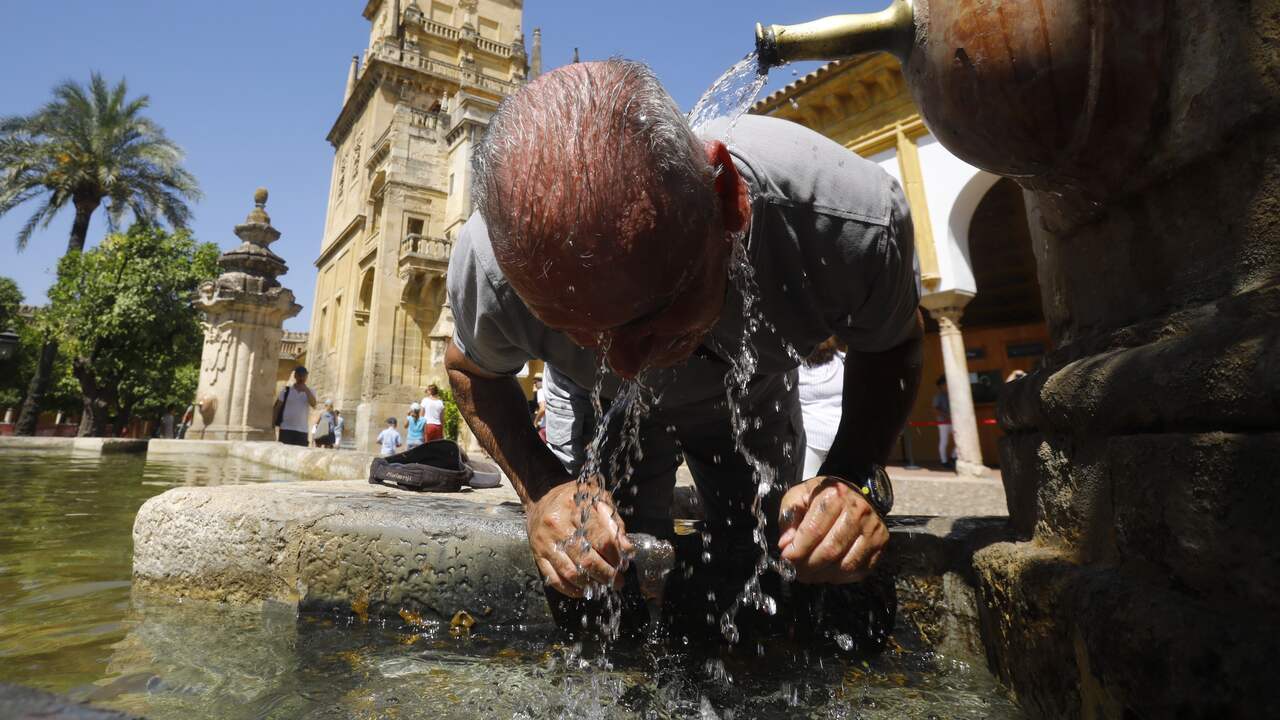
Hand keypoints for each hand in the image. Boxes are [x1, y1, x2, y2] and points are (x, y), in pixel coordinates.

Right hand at [526, 478, 632, 597]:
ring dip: (590, 584)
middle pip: (587, 559)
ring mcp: (546, 542)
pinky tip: (582, 590)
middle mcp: (558, 526)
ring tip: (602, 586)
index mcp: (576, 509)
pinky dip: (569, 589)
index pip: (601, 539)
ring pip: (570, 572)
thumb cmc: (574, 498)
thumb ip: (613, 522)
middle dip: (606, 575)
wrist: (541, 496)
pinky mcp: (537, 554)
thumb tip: (626, 549)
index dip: (616, 556)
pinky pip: (553, 578)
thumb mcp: (598, 498)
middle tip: (618, 582)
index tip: (623, 563)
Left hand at [777, 476, 888, 583]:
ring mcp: (872, 528)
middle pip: (830, 550)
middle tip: (795, 571)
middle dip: (808, 566)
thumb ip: (789, 517)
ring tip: (809, 573)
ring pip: (845, 564)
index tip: (786, 558)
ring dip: (823, 575)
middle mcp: (857, 511)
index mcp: (834, 496)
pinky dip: (840, 577)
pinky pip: (860, 570)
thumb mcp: (799, 496)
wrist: (851, 493)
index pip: (814, 530)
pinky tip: (828, 572)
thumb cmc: (822, 497)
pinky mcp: (881, 543)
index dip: (797, 550)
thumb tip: (786, 544)